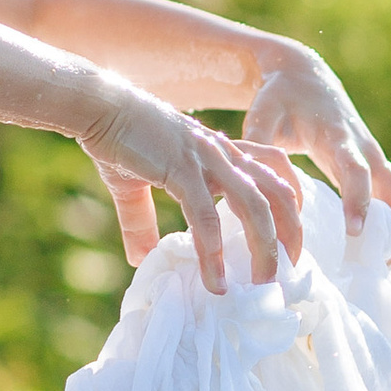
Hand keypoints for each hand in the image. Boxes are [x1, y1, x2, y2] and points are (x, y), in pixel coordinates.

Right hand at [74, 77, 304, 294]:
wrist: (97, 105)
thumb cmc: (117, 138)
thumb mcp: (134, 184)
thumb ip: (143, 221)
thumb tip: (140, 257)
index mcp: (221, 152)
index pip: (276, 171)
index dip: (292, 202)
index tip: (290, 238)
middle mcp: (223, 154)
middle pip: (279, 192)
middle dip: (291, 235)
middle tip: (288, 273)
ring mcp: (205, 160)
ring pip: (254, 206)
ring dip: (263, 248)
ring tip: (260, 284)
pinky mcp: (180, 169)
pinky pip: (206, 215)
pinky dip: (213, 252)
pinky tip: (215, 280)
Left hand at [241, 44, 390, 253]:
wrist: (305, 75)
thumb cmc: (279, 98)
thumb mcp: (262, 114)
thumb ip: (256, 145)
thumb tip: (252, 184)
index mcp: (338, 137)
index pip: (355, 171)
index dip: (358, 200)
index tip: (355, 231)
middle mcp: (364, 148)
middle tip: (383, 262)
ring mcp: (374, 158)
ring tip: (386, 266)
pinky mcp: (374, 166)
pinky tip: (385, 253)